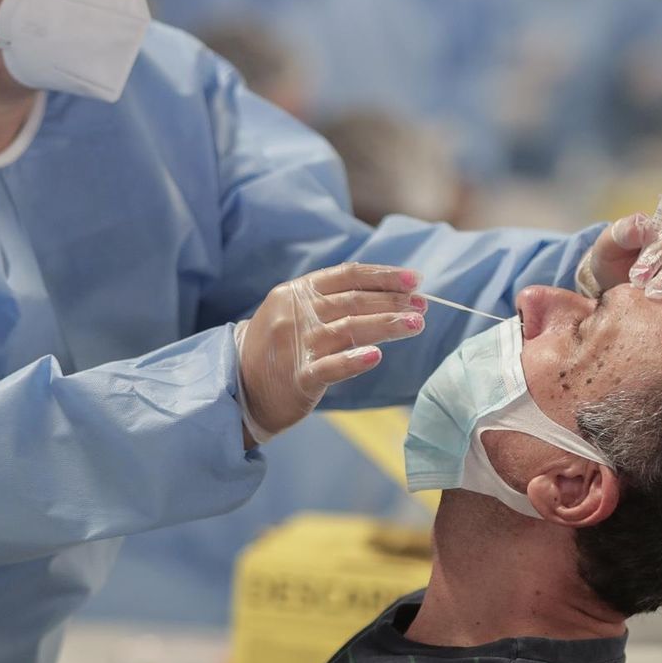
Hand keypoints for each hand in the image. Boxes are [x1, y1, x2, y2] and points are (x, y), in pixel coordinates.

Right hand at [236, 263, 427, 443]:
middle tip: (423, 307)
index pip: (348, 275)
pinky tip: (378, 356)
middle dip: (394, 302)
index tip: (415, 280)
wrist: (238, 387)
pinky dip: (355, 361)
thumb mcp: (295, 313)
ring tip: (416, 325)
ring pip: (349, 329)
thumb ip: (332, 302)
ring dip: (387, 326)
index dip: (384, 276)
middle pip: (354, 301)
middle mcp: (296, 313)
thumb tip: (389, 295)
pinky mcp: (297, 378)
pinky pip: (330, 367)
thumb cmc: (278, 349)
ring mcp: (295, 345)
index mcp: (297, 292)